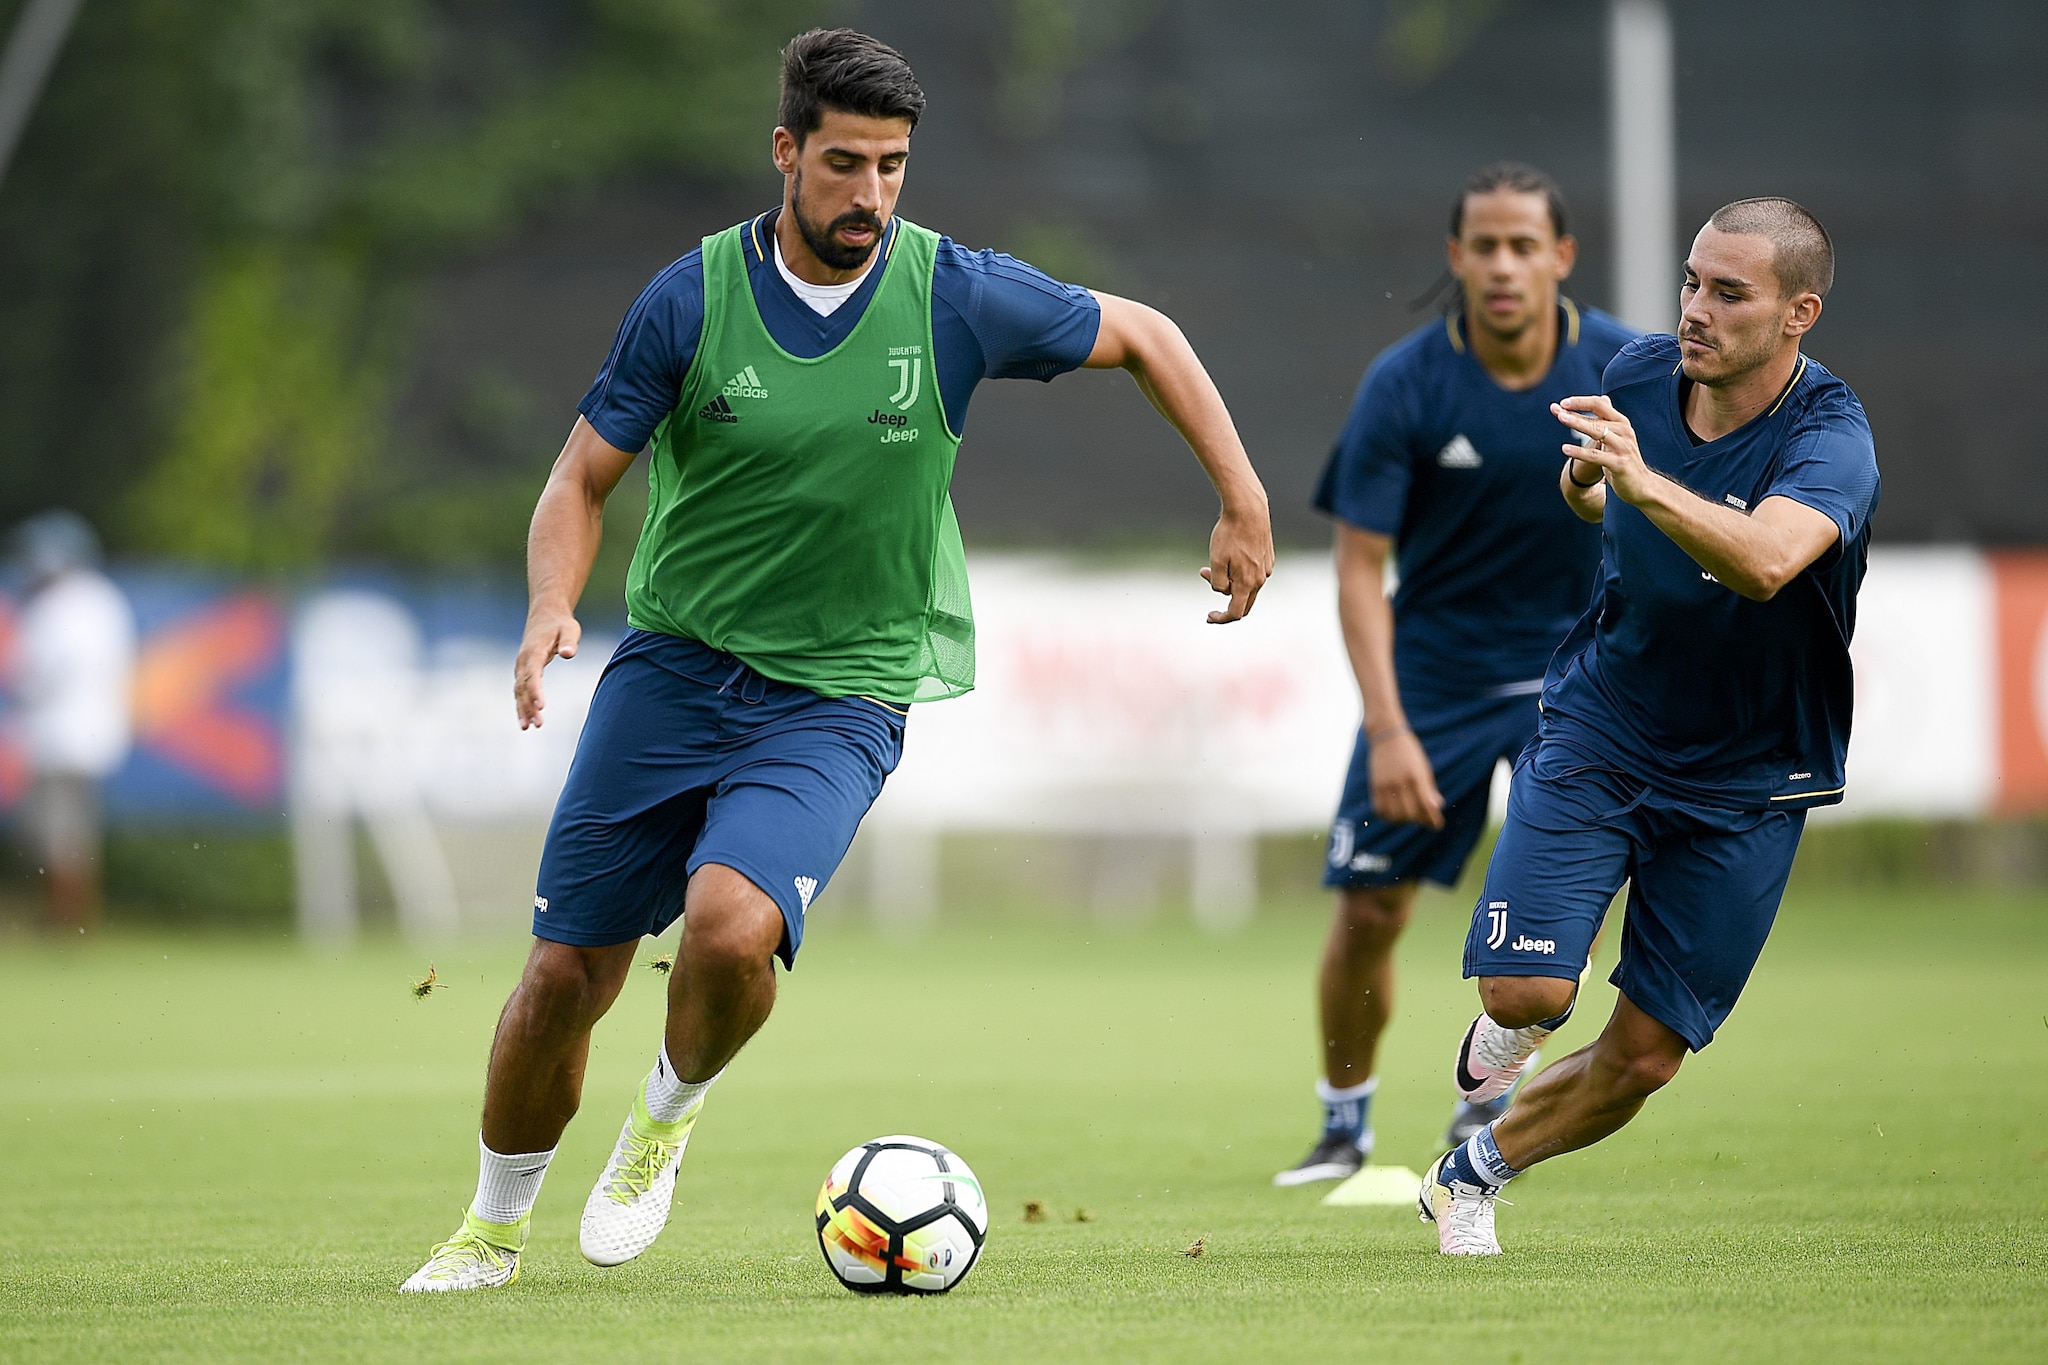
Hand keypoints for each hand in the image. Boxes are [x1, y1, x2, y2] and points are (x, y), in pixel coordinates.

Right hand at [515, 605, 581, 728]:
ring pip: (519, 690)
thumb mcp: (570, 629)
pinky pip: (520, 689)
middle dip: (529, 706)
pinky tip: (526, 720)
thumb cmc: (561, 623)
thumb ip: (569, 642)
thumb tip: (568, 653)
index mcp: (534, 651)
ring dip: (523, 709)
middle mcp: (524, 660)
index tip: (541, 707)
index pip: (533, 674)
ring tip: (528, 727)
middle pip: (524, 686)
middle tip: (538, 724)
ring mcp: (522, 665)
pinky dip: (521, 704)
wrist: (546, 613)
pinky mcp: (524, 670)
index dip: (536, 691)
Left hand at [1200, 500, 1274, 623]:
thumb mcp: (1216, 560)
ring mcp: (1266, 568)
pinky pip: (1253, 574)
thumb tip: (1224, 592)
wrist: (1248, 509)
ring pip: (1247, 586)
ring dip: (1229, 583)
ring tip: (1209, 566)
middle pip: (1244, 603)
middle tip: (1208, 592)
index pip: (1236, 613)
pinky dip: (1239, 573)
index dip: (1221, 619)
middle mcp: (1260, 579)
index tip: (1209, 616)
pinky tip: (1228, 557)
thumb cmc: (1229, 534)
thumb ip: (1218, 583)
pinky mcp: (1268, 558)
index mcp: (1247, 583)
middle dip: (1225, 603)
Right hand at [1369, 729, 1444, 829]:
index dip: (1433, 819)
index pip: (1427, 805)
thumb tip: (1438, 806)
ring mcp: (1386, 785)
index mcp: (1416, 777)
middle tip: (1422, 818)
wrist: (1386, 736)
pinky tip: (1393, 812)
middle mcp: (1401, 782)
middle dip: (1419, 820)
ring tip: (1407, 816)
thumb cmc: (1410, 752)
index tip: (1437, 825)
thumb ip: (1429, 788)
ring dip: (1403, 820)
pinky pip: (1380, 809)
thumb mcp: (1424, 768)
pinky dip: (1388, 816)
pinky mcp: (1375, 786)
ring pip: (1394, 815)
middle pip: (1411, 814)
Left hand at [1552, 396, 1654, 504]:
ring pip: (1597, 431)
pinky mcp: (1619, 463)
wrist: (1641, 485)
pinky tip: (1565, 449)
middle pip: (1596, 417)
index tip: (1563, 403)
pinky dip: (1579, 452)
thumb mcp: (1616, 436)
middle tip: (1557, 410)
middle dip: (1575, 413)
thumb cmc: (1623, 459)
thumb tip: (1603, 398)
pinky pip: (1596, 456)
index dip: (1581, 402)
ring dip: (1577, 424)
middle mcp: (1623, 431)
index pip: (1600, 404)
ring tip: (1560, 418)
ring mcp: (1622, 447)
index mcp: (1621, 422)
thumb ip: (1605, 420)